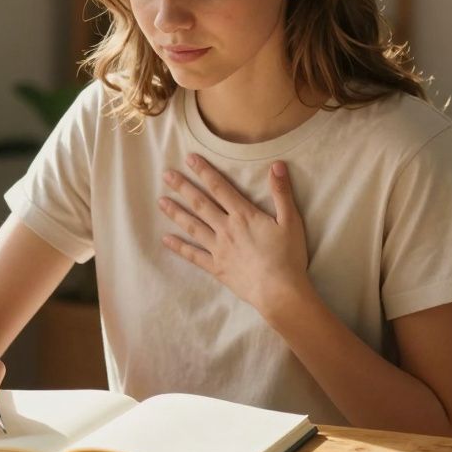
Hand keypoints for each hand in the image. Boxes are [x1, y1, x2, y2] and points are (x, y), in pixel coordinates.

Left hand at [158, 154, 311, 319]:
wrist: (279, 292)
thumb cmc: (288, 257)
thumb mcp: (291, 221)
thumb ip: (282, 193)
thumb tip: (277, 164)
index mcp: (243, 215)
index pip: (220, 188)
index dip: (204, 172)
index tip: (189, 159)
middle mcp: (226, 229)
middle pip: (200, 204)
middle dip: (183, 187)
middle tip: (166, 175)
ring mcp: (218, 249)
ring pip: (193, 227)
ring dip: (176, 213)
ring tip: (160, 201)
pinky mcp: (216, 267)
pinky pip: (193, 256)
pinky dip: (179, 247)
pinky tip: (165, 240)